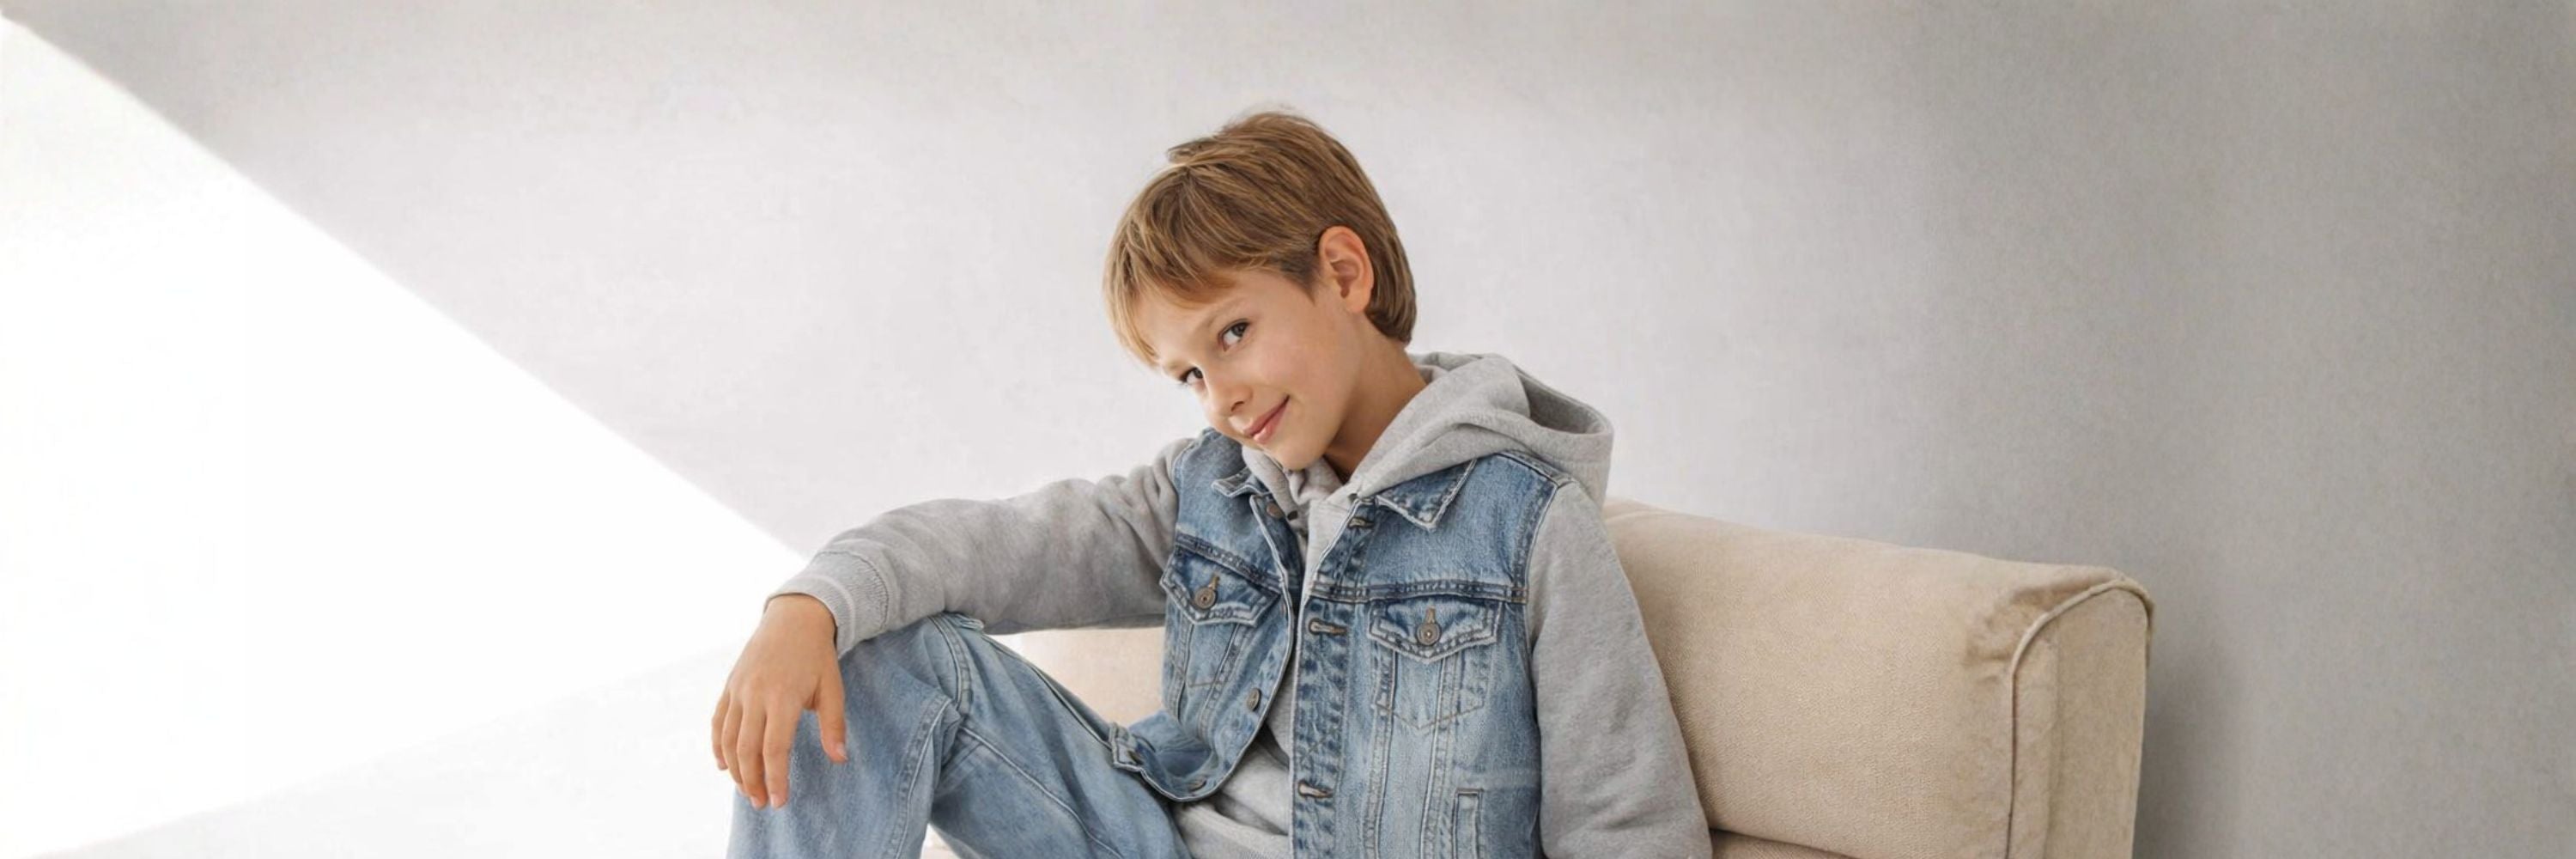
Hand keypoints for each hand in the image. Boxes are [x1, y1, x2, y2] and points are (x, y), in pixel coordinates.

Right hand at [713, 594, 849, 808]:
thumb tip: (839, 759)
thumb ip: (833, 725)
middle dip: (752, 782)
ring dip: (734, 770)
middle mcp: (755, 695)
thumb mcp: (833, 688)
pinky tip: (723, 766)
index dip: (775, 778)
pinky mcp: (729, 686)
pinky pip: (718, 722)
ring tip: (746, 791)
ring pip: (728, 739)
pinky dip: (717, 746)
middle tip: (762, 803)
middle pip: (747, 749)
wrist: (793, 618)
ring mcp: (738, 690)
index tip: (780, 801)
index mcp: (783, 697)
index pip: (774, 749)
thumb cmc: (817, 656)